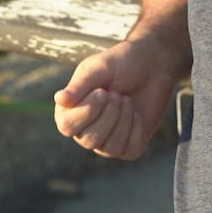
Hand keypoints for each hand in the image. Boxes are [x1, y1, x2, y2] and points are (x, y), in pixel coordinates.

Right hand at [53, 37, 178, 159]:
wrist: (152, 65)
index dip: (86, 111)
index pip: (67, 126)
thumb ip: (80, 85)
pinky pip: (130, 148)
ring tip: (126, 99)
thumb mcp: (99, 68)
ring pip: (111, 147)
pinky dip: (137, 127)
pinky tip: (136, 112)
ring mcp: (106, 142)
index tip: (102, 91)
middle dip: (109, 114)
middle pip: (89, 140)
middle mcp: (84, 131)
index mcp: (70, 110)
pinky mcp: (128, 147)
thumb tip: (59, 99)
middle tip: (117, 94)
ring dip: (123, 119)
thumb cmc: (121, 64)